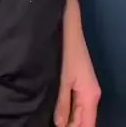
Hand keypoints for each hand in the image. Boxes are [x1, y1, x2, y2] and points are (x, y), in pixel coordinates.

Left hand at [54, 0, 100, 126]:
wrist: (71, 28)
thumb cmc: (68, 52)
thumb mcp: (63, 79)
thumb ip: (62, 104)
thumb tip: (60, 126)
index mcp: (90, 97)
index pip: (87, 125)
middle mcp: (92, 95)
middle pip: (85, 121)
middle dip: (71, 126)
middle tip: (52, 126)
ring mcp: (87, 89)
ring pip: (81, 113)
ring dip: (70, 119)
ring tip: (52, 122)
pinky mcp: (81, 82)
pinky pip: (78, 103)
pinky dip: (69, 110)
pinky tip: (57, 112)